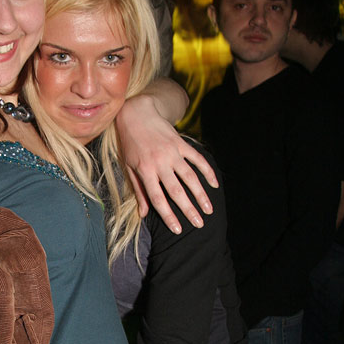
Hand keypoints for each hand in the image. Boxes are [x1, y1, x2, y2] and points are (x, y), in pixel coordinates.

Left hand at [116, 91, 218, 231]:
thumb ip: (138, 190)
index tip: (177, 229)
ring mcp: (172, 153)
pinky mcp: (182, 143)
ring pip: (190, 177)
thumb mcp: (129, 167)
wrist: (137, 114)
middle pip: (176, 191)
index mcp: (145, 171)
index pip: (157, 198)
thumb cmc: (130, 144)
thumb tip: (143, 214)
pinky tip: (214, 184)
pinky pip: (197, 159)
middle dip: (189, 209)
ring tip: (209, 209)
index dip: (168, 215)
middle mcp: (159, 163)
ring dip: (201, 194)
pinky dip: (207, 171)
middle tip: (199, 224)